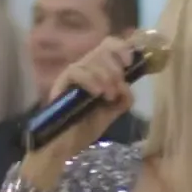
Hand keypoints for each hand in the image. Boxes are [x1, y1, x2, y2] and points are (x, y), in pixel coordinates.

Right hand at [23, 36, 137, 188]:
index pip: (109, 46)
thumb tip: (127, 87)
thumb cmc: (85, 127)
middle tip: (115, 91)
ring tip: (108, 97)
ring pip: (91, 60)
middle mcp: (85, 68)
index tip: (130, 63)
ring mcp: (72, 75)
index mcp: (98, 71)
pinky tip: (97, 93)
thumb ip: (123, 99)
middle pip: (103, 50)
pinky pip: (76, 71)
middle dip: (115, 69)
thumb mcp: (112, 113)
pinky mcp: (61, 83)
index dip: (121, 49)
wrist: (65, 145)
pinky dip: (90, 80)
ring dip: (106, 77)